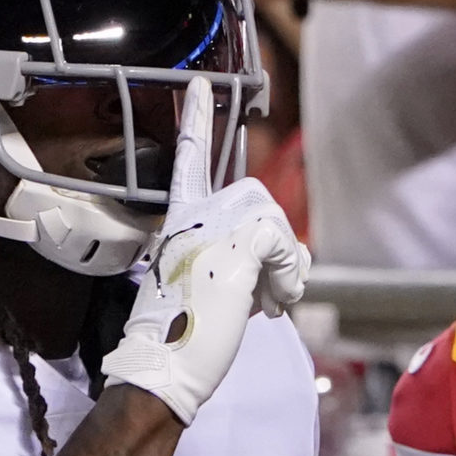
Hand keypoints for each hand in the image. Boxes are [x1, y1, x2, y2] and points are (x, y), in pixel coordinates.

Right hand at [101, 79, 309, 422]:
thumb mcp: (212, 285)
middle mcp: (191, 217)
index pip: (187, 162)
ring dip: (285, 266)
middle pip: (259, 200)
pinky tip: (274, 303)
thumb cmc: (185, 338)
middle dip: (278, 245)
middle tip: (272, 293)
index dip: (195, 124)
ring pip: (275, 222)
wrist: (162, 369)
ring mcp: (211, 229)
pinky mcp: (235, 247)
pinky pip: (285, 244)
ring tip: (269, 303)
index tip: (201, 86)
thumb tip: (293, 260)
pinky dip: (289, 275)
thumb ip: (243, 260)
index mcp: (179, 222)